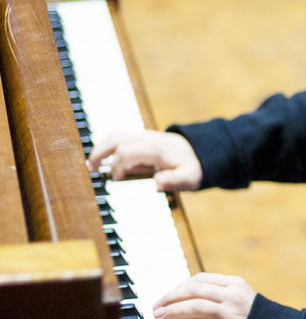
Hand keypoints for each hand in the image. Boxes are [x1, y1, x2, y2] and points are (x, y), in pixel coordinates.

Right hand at [87, 129, 202, 191]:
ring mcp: (144, 136)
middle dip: (100, 152)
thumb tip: (157, 183)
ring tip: (92, 164)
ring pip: (116, 135)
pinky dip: (109, 146)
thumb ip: (174, 180)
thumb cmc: (193, 167)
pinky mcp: (142, 138)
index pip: (126, 152)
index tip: (116, 180)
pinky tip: (104, 160)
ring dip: (101, 147)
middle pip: (116, 138)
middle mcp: (148, 138)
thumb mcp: (189, 178)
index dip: (117, 166)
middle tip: (90, 169)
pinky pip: (121, 138)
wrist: (200, 152)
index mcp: (156, 148)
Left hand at [153, 272, 255, 318]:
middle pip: (194, 291)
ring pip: (196, 307)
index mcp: (234, 284)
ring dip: (173, 312)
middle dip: (171, 298)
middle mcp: (233, 296)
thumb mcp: (241, 299)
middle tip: (156, 307)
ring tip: (159, 318)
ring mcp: (233, 314)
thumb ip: (219, 295)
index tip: (166, 296)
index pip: (200, 279)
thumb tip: (187, 297)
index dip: (179, 287)